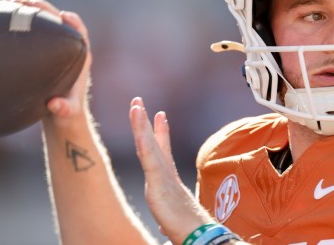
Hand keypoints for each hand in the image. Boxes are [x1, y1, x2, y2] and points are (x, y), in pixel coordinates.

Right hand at [4, 0, 92, 123]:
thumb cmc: (66, 115)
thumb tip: (55, 105)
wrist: (60, 117)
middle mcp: (69, 50)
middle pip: (60, 22)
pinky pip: (33, 32)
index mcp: (81, 59)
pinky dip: (21, 22)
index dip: (74, 23)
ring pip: (45, 23)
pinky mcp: (42, 52)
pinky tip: (3, 16)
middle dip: (44, 9)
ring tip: (10, 3)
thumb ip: (64, 110)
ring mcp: (55, 49)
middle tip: (25, 2)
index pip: (81, 34)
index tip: (62, 16)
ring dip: (30, 11)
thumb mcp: (65, 114)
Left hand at [129, 97, 213, 243]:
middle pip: (152, 142)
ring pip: (148, 144)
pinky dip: (143, 137)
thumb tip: (165, 229)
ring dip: (141, 123)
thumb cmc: (188, 231)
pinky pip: (148, 155)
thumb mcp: (172, 222)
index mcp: (168, 181)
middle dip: (145, 121)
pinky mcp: (158, 182)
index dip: (161, 133)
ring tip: (135, 105)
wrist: (198, 235)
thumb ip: (168, 220)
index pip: (162, 152)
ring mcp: (162, 176)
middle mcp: (166, 174)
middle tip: (138, 102)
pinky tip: (138, 124)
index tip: (161, 116)